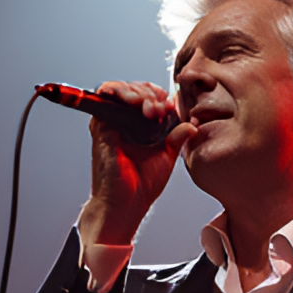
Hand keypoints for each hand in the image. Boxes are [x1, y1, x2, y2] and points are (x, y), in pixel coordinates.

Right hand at [78, 81, 196, 245]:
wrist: (126, 204)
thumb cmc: (142, 186)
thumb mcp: (167, 156)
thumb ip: (177, 137)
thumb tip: (192, 123)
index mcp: (137, 128)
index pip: (146, 98)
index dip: (159, 96)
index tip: (170, 105)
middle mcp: (122, 122)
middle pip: (134, 89)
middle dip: (150, 93)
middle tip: (161, 108)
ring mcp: (110, 122)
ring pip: (121, 89)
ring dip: (138, 91)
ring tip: (150, 106)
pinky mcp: (101, 125)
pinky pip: (105, 95)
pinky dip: (122, 92)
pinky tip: (137, 103)